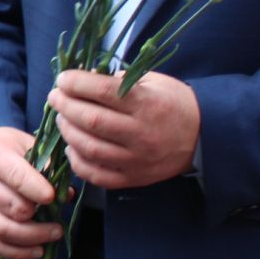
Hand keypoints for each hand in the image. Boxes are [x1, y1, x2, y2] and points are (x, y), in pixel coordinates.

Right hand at [0, 127, 58, 258]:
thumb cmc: (10, 149)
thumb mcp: (28, 145)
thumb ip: (49, 166)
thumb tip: (66, 194)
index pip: (15, 176)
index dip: (36, 189)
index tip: (52, 198)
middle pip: (11, 208)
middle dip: (38, 219)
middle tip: (59, 224)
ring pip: (3, 231)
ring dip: (32, 238)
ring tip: (54, 235)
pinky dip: (17, 253)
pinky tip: (38, 250)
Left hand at [50, 69, 200, 191]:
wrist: (204, 137)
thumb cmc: (174, 103)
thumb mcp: (153, 82)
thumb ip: (119, 81)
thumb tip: (83, 79)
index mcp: (147, 103)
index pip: (103, 91)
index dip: (76, 84)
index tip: (62, 79)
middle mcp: (141, 133)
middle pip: (91, 120)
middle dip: (65, 106)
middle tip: (55, 97)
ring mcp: (137, 159)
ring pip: (89, 148)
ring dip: (67, 132)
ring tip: (62, 119)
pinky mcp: (134, 179)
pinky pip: (96, 174)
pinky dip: (78, 161)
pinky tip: (72, 147)